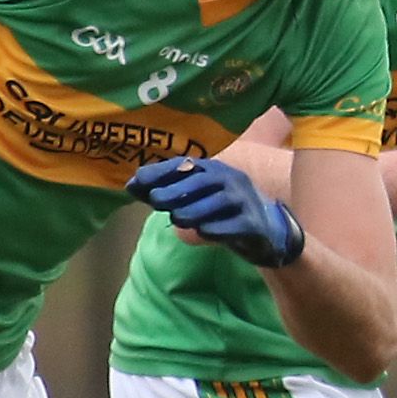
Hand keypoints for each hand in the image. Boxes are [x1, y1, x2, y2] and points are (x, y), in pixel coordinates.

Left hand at [126, 156, 304, 267]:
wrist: (265, 232)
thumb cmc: (222, 213)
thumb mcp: (193, 200)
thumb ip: (164, 192)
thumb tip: (130, 185)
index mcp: (213, 170)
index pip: (186, 165)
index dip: (162, 171)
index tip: (138, 180)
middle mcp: (230, 179)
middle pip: (202, 181)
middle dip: (176, 189)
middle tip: (155, 200)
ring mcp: (245, 200)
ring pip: (218, 202)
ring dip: (195, 210)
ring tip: (176, 219)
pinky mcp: (254, 223)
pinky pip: (235, 224)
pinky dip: (218, 228)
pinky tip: (203, 232)